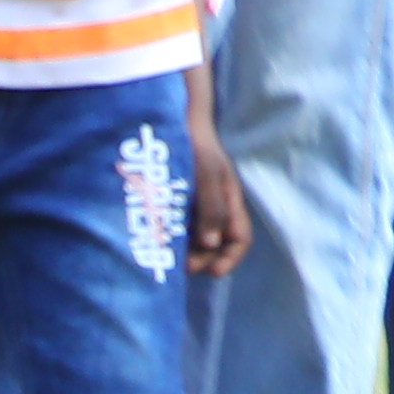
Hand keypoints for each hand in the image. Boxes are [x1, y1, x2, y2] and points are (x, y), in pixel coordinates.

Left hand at [176, 76, 250, 278]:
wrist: (172, 120)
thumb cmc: (196, 145)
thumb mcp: (208, 174)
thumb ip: (211, 208)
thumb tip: (210, 244)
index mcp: (229, 201)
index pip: (239, 238)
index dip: (230, 258)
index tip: (213, 273)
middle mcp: (213, 207)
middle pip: (215, 243)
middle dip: (203, 259)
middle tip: (181, 267)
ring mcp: (193, 204)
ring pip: (194, 237)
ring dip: (184, 250)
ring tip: (166, 256)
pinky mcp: (173, 200)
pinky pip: (175, 225)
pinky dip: (169, 237)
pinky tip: (155, 240)